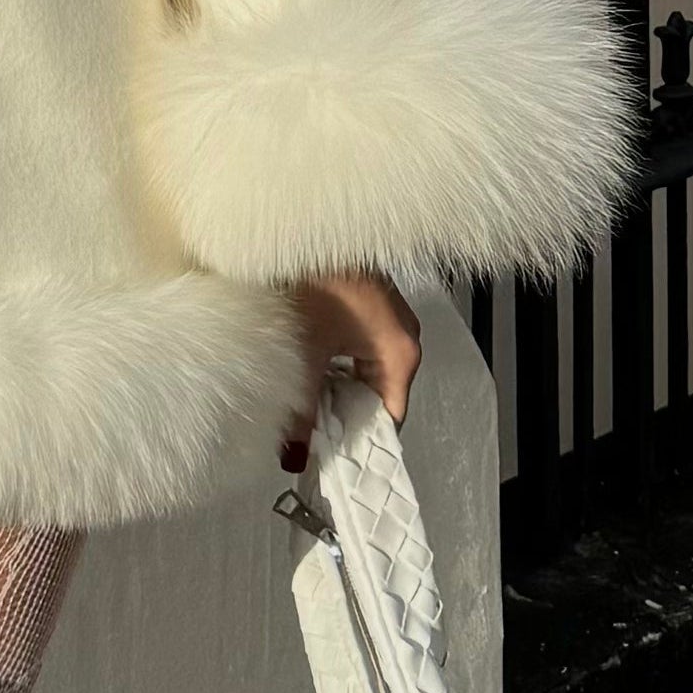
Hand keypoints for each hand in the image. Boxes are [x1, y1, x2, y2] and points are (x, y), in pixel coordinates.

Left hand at [284, 268, 419, 469]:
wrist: (291, 227)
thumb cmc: (308, 286)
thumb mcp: (303, 360)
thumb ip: (301, 415)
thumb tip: (294, 456)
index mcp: (401, 351)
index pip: (390, 417)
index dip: (360, 443)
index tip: (333, 465)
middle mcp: (402, 334)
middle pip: (378, 395)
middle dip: (343, 419)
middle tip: (308, 443)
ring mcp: (385, 316)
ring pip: (364, 371)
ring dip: (335, 391)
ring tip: (302, 412)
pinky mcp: (364, 303)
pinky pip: (357, 348)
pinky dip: (335, 365)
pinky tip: (305, 375)